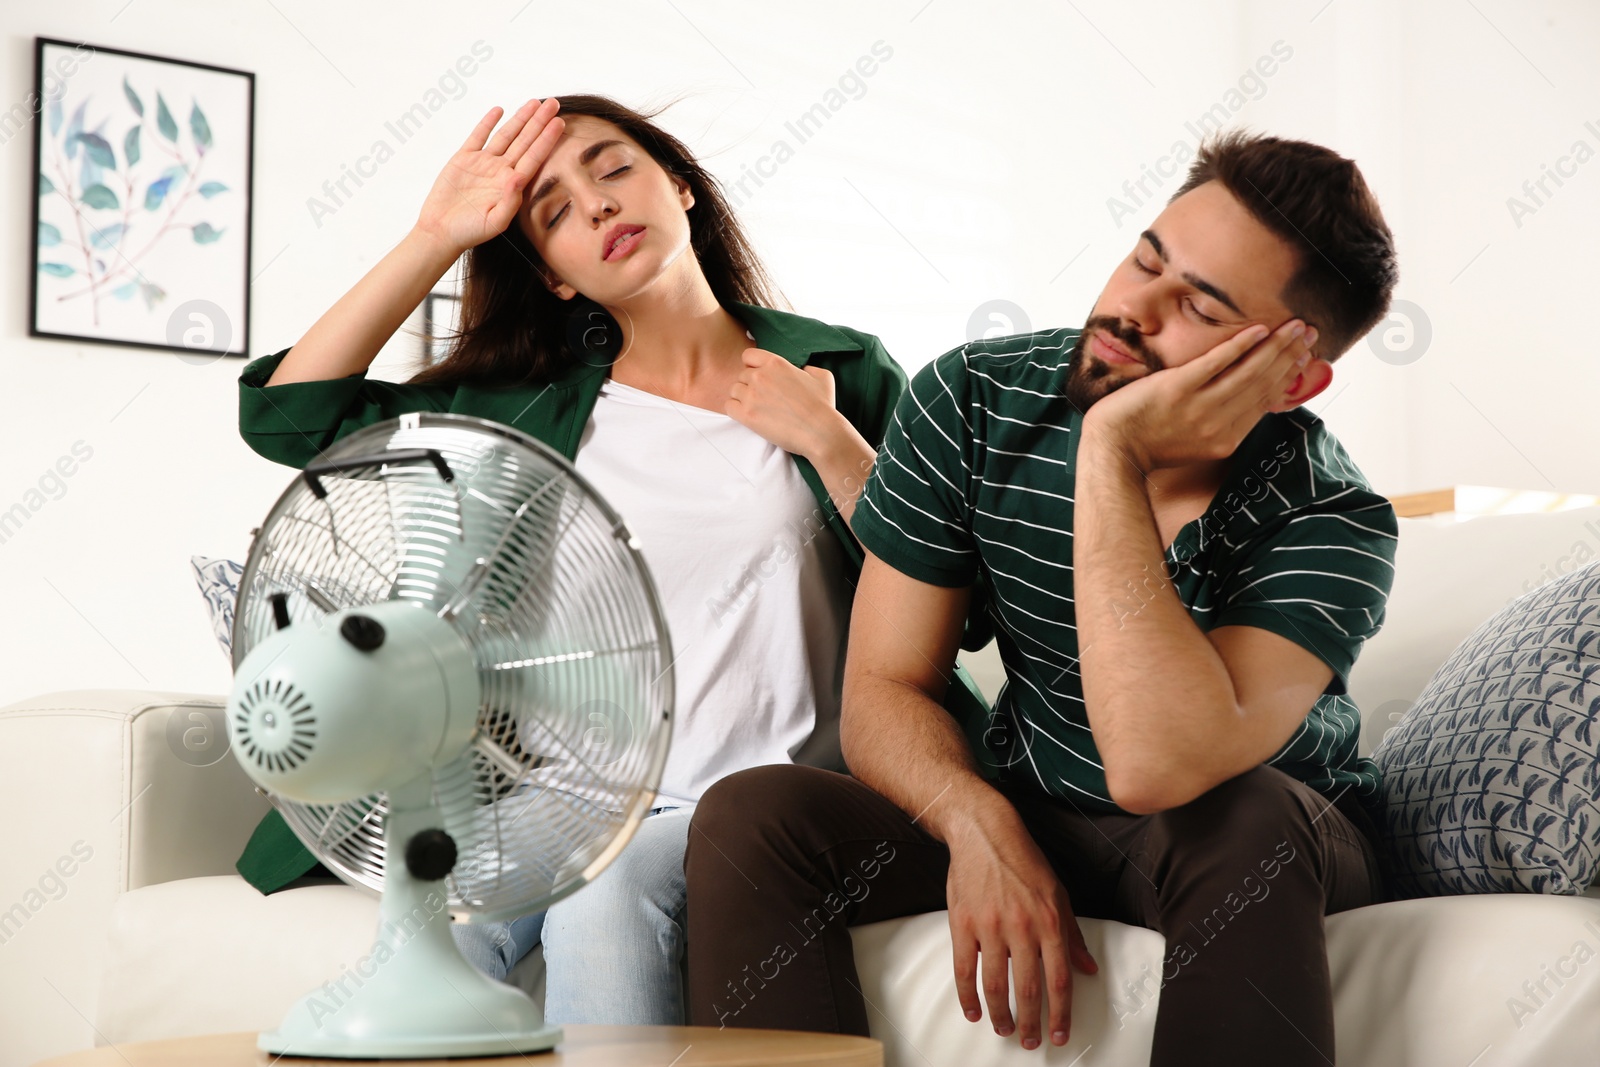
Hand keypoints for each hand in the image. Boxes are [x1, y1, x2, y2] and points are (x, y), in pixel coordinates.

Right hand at [414, 98, 564, 255]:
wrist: (441, 231)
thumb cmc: (470, 232)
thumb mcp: (495, 222)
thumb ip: (510, 202)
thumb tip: (519, 178)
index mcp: (512, 185)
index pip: (534, 157)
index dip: (547, 139)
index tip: (559, 123)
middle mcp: (501, 171)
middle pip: (524, 141)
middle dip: (539, 122)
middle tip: (554, 103)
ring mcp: (483, 163)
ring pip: (506, 135)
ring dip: (520, 119)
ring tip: (534, 102)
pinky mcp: (464, 159)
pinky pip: (478, 136)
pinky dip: (488, 123)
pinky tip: (499, 110)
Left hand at [725, 348, 840, 456]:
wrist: (820, 432)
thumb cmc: (823, 406)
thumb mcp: (823, 377)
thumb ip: (809, 368)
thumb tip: (803, 370)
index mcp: (775, 363)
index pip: (748, 356)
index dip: (753, 366)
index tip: (760, 377)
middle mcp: (760, 376)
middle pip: (741, 375)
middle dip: (750, 385)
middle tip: (763, 399)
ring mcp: (751, 395)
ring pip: (734, 391)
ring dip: (742, 398)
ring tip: (757, 409)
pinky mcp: (746, 415)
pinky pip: (729, 407)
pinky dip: (735, 411)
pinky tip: (749, 416)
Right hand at [946, 809, 1097, 1049]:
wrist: (985, 833)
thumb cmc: (1023, 860)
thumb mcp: (1058, 893)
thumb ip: (1072, 934)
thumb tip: (1088, 968)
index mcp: (1050, 922)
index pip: (1059, 980)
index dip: (1060, 1014)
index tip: (1059, 1035)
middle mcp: (1022, 927)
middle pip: (1028, 989)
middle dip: (1032, 1022)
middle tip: (1031, 1042)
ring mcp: (990, 927)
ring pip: (996, 984)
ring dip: (1001, 1015)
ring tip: (1005, 1030)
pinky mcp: (963, 924)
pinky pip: (964, 969)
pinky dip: (968, 996)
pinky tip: (974, 1011)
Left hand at [1082, 318, 1318, 474]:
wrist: (1113, 450)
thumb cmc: (1151, 444)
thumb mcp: (1197, 444)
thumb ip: (1223, 425)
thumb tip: (1249, 403)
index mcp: (1226, 440)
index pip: (1266, 401)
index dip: (1289, 376)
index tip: (1305, 356)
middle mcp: (1218, 424)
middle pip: (1264, 383)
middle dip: (1291, 355)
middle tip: (1310, 332)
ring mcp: (1198, 406)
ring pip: (1248, 372)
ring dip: (1275, 346)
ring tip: (1295, 326)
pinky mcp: (1177, 388)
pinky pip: (1215, 363)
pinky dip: (1239, 345)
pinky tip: (1258, 329)